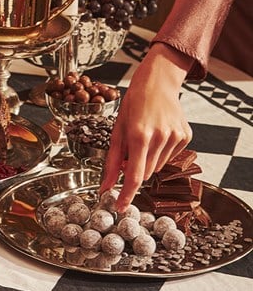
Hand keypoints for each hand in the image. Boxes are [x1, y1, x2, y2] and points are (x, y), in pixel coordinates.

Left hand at [100, 43, 192, 211]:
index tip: (120, 207)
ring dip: (147, 160)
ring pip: (157, 167)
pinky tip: (158, 133)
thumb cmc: (133, 105)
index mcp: (139, 135)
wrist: (158, 82)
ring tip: (144, 137)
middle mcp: (160, 137)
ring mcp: (176, 137)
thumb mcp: (117, 130)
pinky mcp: (186, 136)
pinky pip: (169, 157)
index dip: (127, 195)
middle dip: (135, 169)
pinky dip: (160, 152)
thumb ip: (111, 161)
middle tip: (129, 151)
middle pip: (146, 173)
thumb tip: (105, 187)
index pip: (134, 175)